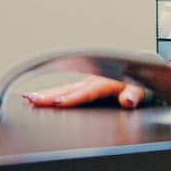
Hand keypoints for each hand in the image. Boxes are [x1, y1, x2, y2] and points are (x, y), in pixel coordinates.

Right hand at [22, 75, 147, 108]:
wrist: (140, 67)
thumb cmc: (139, 79)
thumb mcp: (141, 88)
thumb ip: (134, 94)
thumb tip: (128, 100)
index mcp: (105, 81)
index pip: (86, 92)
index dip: (72, 99)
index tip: (57, 103)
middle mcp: (92, 80)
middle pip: (68, 89)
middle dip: (49, 95)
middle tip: (32, 100)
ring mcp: (86, 81)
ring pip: (63, 88)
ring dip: (46, 93)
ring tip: (29, 99)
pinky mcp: (84, 84)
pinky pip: (66, 88)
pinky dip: (52, 92)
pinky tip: (41, 98)